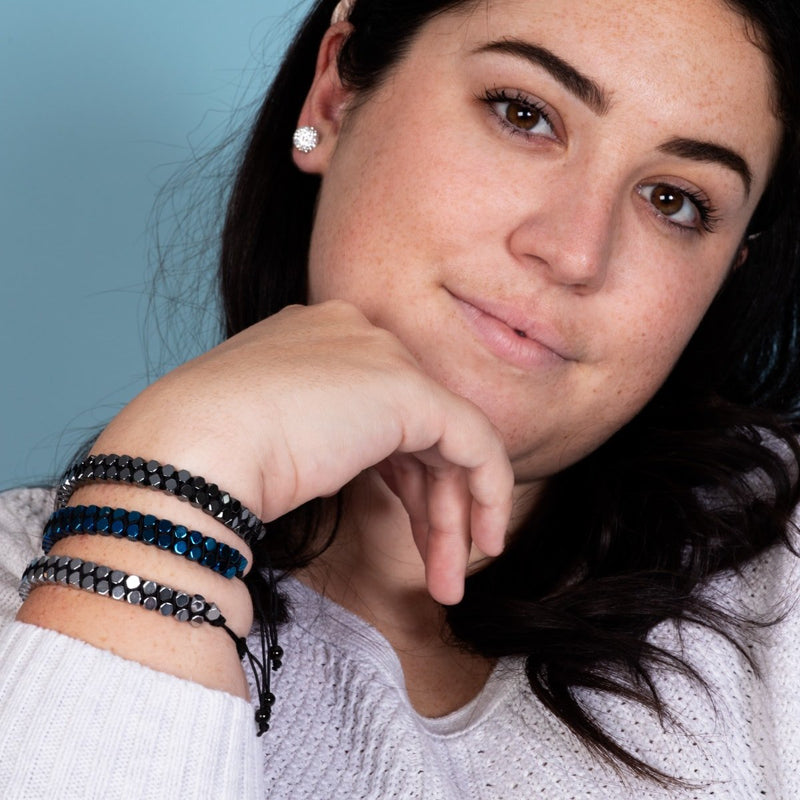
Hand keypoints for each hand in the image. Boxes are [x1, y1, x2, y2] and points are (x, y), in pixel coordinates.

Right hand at [96, 301, 513, 602]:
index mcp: (312, 339)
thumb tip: (324, 468)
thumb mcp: (264, 439)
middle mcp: (353, 336)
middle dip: (433, 504)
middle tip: (439, 568)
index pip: (379, 409)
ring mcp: (380, 356)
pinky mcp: (407, 388)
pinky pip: (473, 442)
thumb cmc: (202, 458)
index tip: (408, 527)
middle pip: (416, 428)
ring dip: (452, 518)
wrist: (188, 451)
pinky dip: (486, 493)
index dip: (402, 475)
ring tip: (450, 582)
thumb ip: (310, 438)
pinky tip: (482, 544)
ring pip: (446, 441)